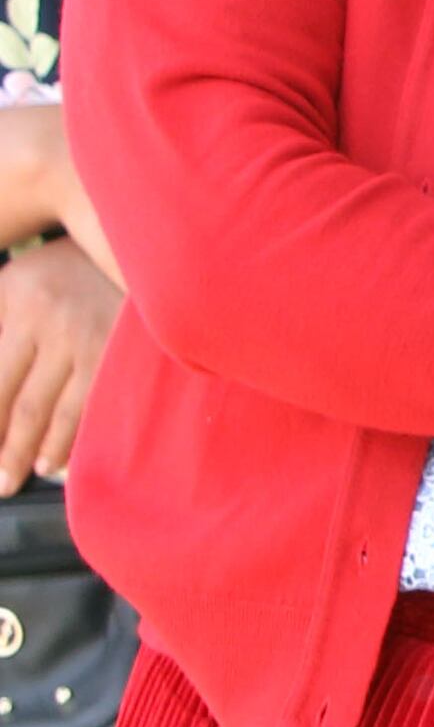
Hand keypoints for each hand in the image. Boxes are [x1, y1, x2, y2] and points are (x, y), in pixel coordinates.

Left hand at [0, 241, 112, 493]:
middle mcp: (53, 324)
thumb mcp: (7, 285)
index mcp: (16, 305)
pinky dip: (81, 434)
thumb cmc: (57, 270)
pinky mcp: (125, 352)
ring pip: (63, 410)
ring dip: (43, 449)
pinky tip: (67, 456)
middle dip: (8, 450)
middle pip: (24, 403)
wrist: (128, 242)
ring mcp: (94, 339)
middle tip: (0, 483)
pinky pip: (98, 403)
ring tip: (29, 471)